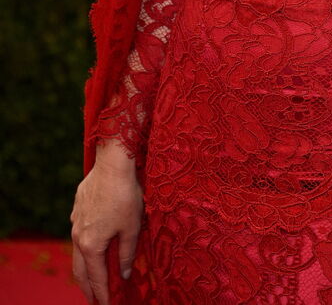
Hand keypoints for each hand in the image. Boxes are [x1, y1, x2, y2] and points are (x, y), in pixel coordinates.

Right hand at [71, 140, 143, 304]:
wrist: (112, 164)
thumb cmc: (125, 196)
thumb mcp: (132, 228)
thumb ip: (127, 253)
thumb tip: (123, 274)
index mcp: (92, 246)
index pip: (97, 278)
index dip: (103, 294)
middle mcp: (78, 236)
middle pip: (80, 270)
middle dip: (87, 287)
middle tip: (94, 299)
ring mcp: (75, 221)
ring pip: (77, 252)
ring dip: (84, 268)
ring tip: (90, 278)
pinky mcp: (77, 208)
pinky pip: (79, 233)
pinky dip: (84, 247)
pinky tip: (91, 245)